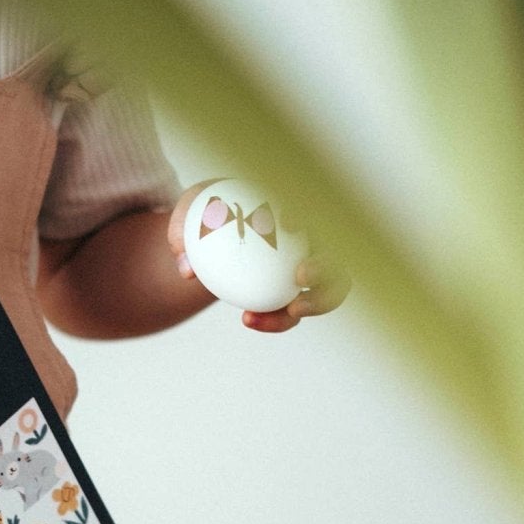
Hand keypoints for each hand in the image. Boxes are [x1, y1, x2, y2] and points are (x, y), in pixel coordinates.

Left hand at [166, 185, 349, 332]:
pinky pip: (295, 311)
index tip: (289, 222)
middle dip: (330, 262)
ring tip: (293, 310)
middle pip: (340, 250)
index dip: (312, 212)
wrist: (210, 232)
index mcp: (296, 203)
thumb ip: (184, 230)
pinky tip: (248, 320)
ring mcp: (311, 266)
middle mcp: (313, 235)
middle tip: (302, 275)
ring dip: (319, 301)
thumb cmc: (206, 210)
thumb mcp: (189, 210)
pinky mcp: (298, 294)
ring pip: (332, 287)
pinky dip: (278, 319)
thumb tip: (187, 268)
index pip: (315, 204)